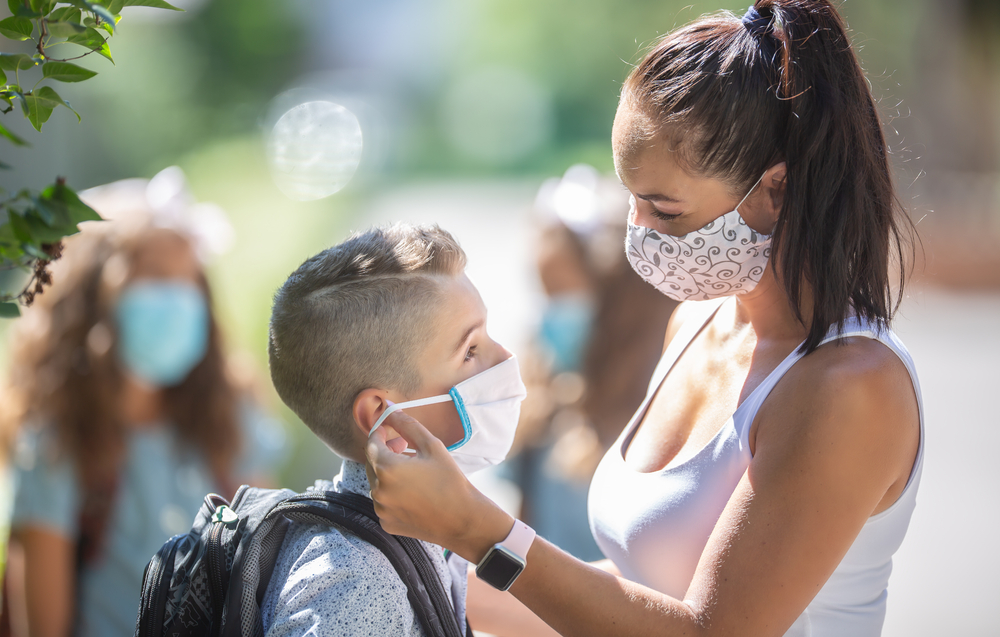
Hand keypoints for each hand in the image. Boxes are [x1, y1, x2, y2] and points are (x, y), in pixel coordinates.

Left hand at [365, 409, 511, 561]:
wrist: (462, 519)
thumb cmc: (450, 480)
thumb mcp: (431, 445)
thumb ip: (407, 424)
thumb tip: (390, 408)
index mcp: (387, 468)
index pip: (371, 443)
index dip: (380, 433)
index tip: (391, 430)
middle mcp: (378, 490)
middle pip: (372, 462)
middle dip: (385, 451)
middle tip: (405, 446)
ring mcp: (381, 509)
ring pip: (376, 482)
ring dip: (388, 472)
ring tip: (412, 470)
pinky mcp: (386, 522)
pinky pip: (383, 501)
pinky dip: (392, 492)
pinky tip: (413, 491)